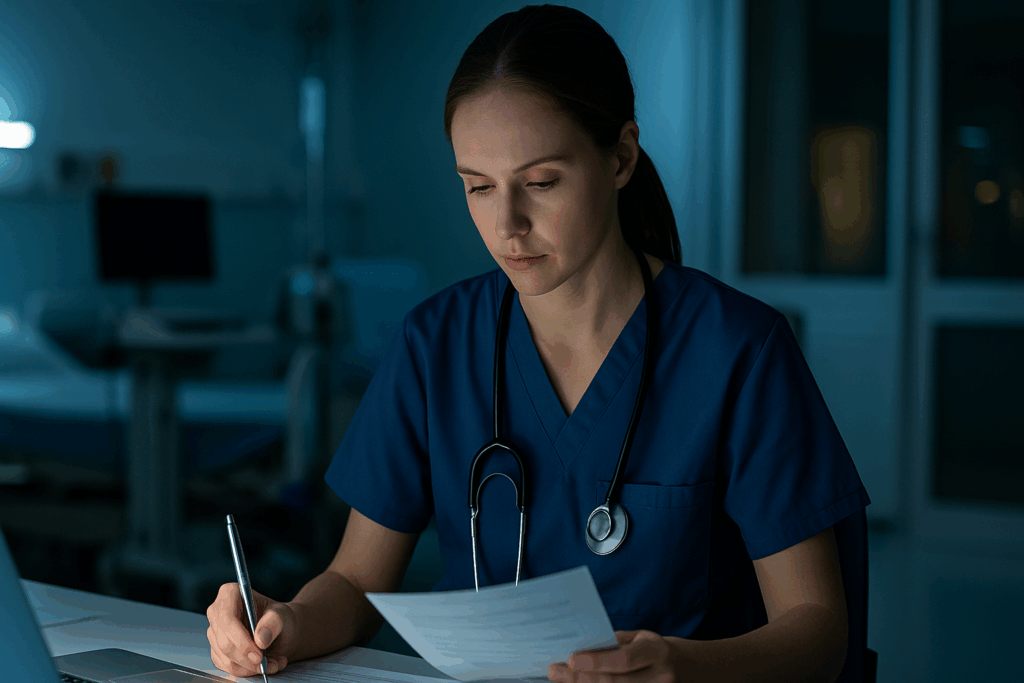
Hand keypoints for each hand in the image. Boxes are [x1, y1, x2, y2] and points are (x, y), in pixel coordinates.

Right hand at [206, 582, 300, 677]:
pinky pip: (226, 666)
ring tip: (273, 663)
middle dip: (247, 658)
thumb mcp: (283, 614)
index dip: (241, 640)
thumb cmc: (280, 618)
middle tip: (267, 664)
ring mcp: (215, 632)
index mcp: (230, 593)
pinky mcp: (217, 649)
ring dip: (250, 667)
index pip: (227, 619)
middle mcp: (217, 611)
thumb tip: (260, 639)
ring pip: (225, 658)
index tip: (259, 655)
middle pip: (224, 642)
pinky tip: (263, 666)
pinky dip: (246, 671)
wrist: (281, 631)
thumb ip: (274, 622)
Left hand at [548, 630, 679, 682]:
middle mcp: (660, 676)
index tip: (571, 659)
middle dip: (581, 678)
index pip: (625, 660)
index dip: (597, 662)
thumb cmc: (650, 648)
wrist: (683, 668)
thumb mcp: (638, 638)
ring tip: (562, 679)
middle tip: (555, 671)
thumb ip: (613, 643)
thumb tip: (579, 648)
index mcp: (656, 651)